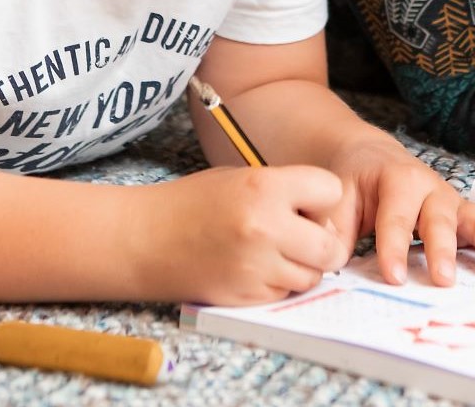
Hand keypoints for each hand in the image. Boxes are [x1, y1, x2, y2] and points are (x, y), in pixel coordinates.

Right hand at [137, 165, 346, 304]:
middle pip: (332, 247)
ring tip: (273, 251)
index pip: (331, 191)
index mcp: (264, 187)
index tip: (306, 202)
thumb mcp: (240, 177)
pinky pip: (285, 294)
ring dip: (301, 266)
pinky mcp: (246, 296)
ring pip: (312, 276)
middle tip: (302, 236)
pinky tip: (253, 267)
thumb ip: (284, 192)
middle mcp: (265, 228)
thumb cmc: (191, 203)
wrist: (143, 239)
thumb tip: (323, 217)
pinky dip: (277, 284)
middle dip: (323, 242)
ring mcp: (256, 267)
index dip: (321, 198)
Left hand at [325, 136, 474, 286]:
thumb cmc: (354, 180)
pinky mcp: (460, 211)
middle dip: (441, 250)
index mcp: (396, 180)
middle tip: (444, 279)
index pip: (395, 218)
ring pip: (473, 218)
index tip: (394, 277)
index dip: (394, 248)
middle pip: (438, 220)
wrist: (370, 155)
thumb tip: (330, 261)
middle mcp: (429, 186)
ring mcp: (449, 199)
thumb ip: (335, 228)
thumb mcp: (338, 197)